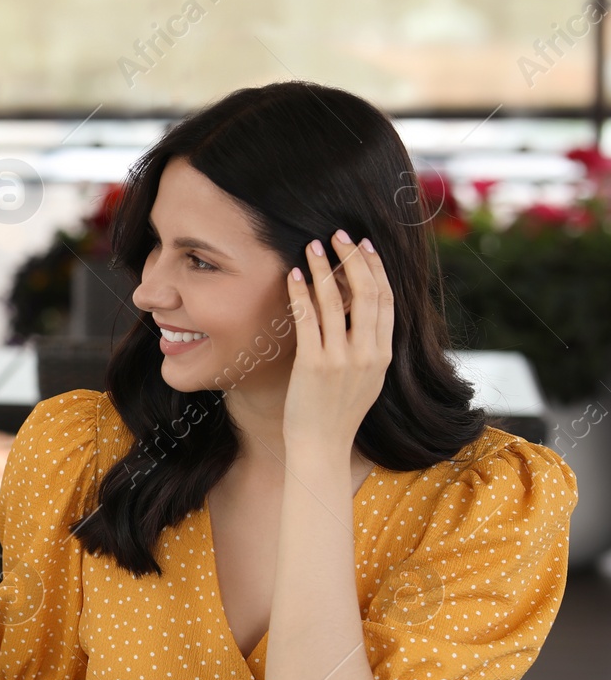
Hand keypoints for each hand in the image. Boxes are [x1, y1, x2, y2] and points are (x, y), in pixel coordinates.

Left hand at [282, 229, 392, 451]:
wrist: (322, 445)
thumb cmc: (338, 411)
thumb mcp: (366, 377)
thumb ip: (368, 346)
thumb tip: (361, 313)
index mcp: (383, 354)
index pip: (386, 300)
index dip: (376, 268)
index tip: (364, 245)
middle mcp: (368, 354)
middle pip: (367, 293)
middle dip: (352, 258)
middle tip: (338, 235)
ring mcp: (341, 359)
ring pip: (336, 302)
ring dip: (323, 268)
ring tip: (312, 245)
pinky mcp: (313, 365)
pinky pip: (307, 320)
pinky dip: (300, 294)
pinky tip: (292, 275)